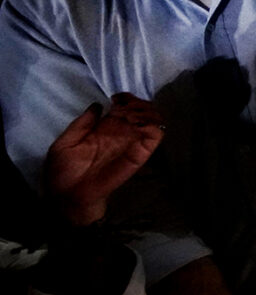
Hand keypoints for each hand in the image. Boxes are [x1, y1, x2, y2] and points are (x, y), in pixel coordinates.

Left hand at [44, 94, 164, 226]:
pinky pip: (155, 136)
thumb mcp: (64, 143)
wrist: (68, 197)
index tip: (116, 97)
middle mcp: (121, 134)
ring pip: (152, 120)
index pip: (123, 108)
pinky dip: (151, 125)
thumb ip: (81, 124)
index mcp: (104, 129)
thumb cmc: (62, 173)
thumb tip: (99, 105)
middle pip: (141, 110)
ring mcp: (131, 144)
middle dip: (137, 102)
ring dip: (146, 111)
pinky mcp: (139, 155)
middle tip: (125, 106)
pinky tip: (136, 123)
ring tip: (130, 114)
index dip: (124, 98)